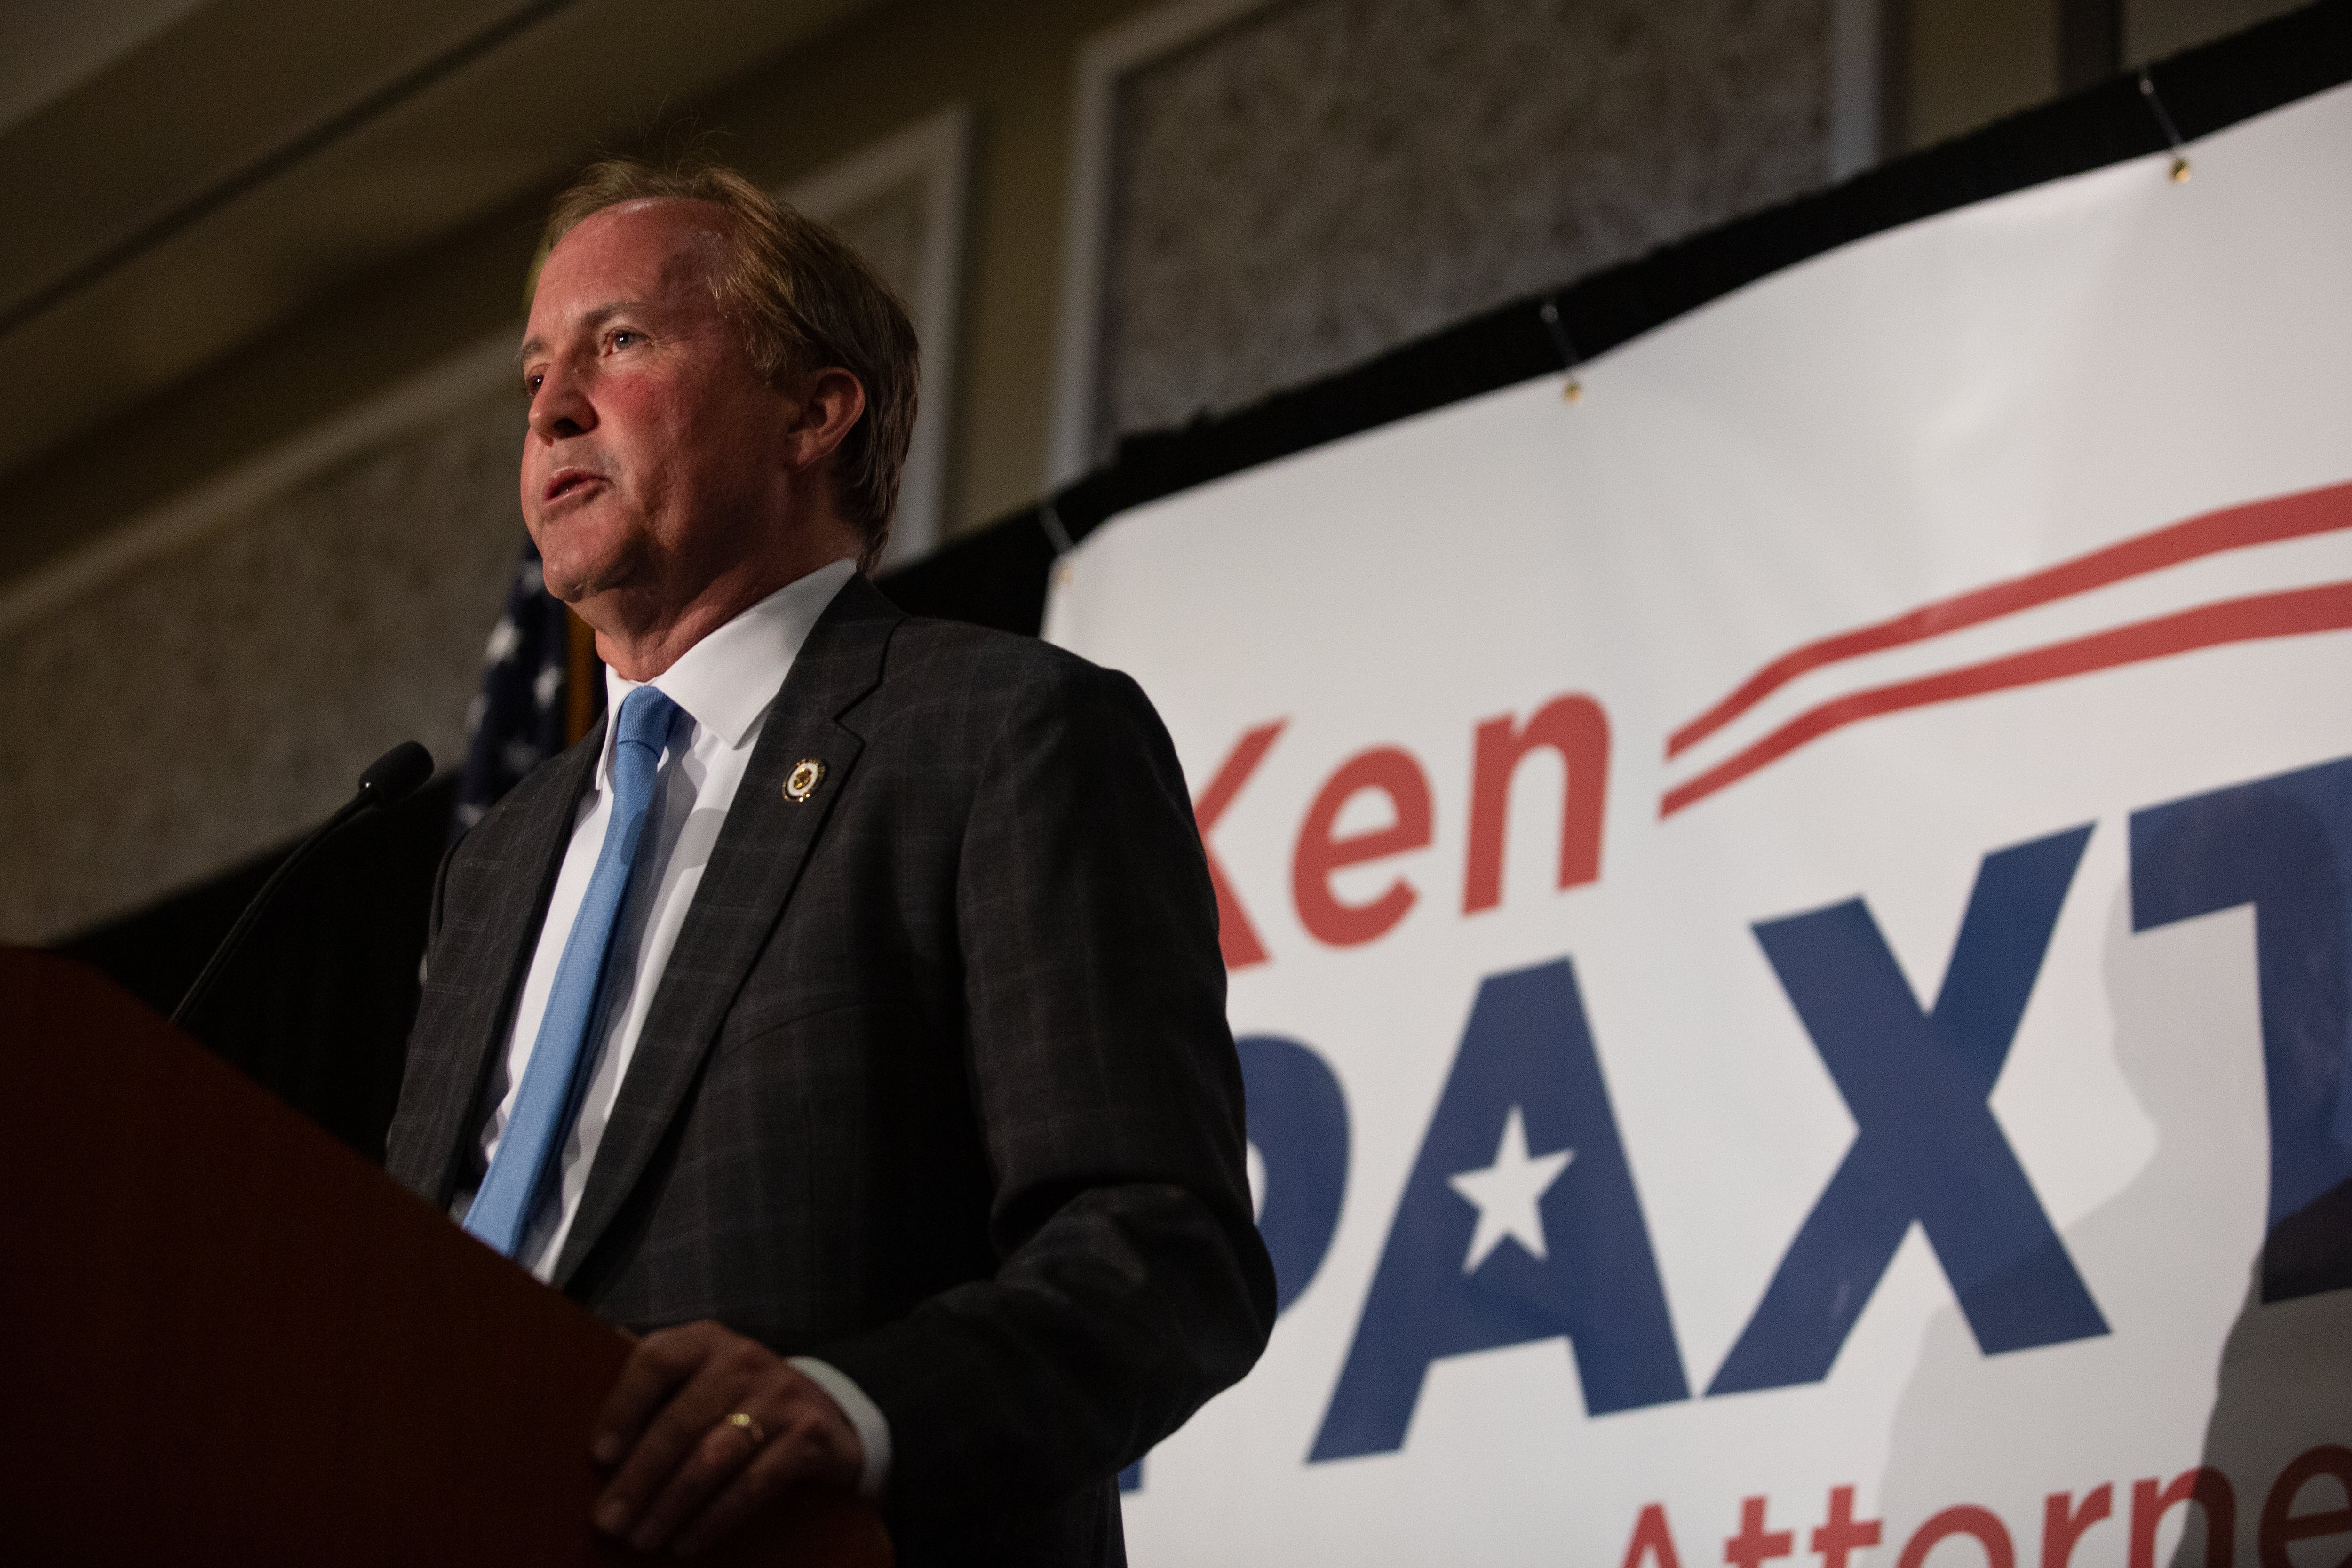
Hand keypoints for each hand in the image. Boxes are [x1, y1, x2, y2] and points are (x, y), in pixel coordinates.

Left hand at [589, 1320, 863, 1556]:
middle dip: (639, 1478)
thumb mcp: (703, 1380)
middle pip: (681, 1420)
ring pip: (713, 1457)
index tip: (598, 1457)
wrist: (826, 1413)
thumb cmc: (740, 1401)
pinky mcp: (808, 1434)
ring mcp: (781, 1395)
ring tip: (641, 1539)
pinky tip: (686, 1542)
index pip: (656, 1360)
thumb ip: (658, 1394)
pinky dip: (714, 1519)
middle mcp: (746, 1358)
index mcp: (707, 1340)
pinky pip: (753, 1484)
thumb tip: (595, 1446)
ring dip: (670, 1505)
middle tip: (608, 1522)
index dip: (623, 1407)